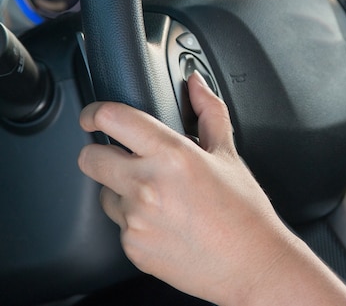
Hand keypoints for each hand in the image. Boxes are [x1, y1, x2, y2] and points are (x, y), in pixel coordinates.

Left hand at [78, 72, 345, 305]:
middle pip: (89, 158)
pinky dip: (135, 221)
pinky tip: (165, 222)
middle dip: (100, 152)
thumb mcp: (229, 154)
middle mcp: (148, 185)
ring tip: (158, 198)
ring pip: (103, 193)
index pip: (112, 119)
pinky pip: (119, 226)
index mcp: (172, 155)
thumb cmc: (244, 212)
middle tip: (123, 157)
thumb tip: (196, 85)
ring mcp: (137, 220)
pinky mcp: (133, 248)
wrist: (252, 264)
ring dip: (120, 190)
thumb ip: (209, 112)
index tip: (95, 116)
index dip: (95, 112)